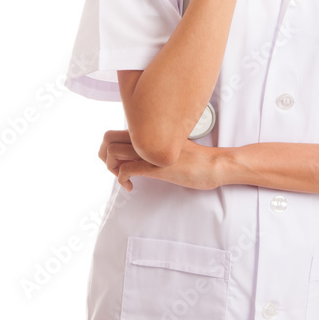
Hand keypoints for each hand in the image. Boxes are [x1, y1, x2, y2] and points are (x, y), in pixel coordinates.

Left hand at [98, 128, 220, 191]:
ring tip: (124, 179)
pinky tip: (131, 188)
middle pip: (108, 138)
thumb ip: (155, 145)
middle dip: (105, 157)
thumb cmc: (195, 159)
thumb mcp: (171, 146)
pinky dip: (122, 180)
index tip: (119, 163)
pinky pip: (127, 170)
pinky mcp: (156, 167)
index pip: (115, 132)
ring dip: (111, 169)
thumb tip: (141, 152)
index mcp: (150, 131)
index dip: (109, 149)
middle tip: (116, 170)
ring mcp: (150, 151)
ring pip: (113, 152)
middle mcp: (147, 138)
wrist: (213, 164)